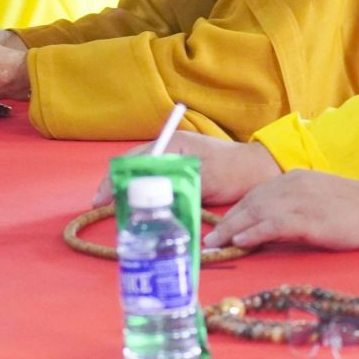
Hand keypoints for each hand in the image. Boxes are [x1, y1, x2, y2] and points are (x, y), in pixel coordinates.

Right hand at [91, 131, 280, 206]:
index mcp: (172, 144)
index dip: (113, 179)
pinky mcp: (180, 177)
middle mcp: (169, 151)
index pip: (132, 159)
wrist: (257, 173)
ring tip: (121, 214)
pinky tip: (141, 213)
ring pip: (143, 180)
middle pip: (133, 169)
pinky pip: (156, 187)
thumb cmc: (233, 172)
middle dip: (118, 188)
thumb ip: (172, 182)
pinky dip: (146, 199)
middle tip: (108, 211)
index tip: (101, 200)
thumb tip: (143, 195)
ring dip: (131, 195)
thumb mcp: (201, 177)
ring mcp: (174, 164)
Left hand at [203, 169, 358, 251]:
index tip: (220, 226)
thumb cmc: (355, 208)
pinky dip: (253, 233)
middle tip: (209, 239)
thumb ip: (295, 204)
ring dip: (232, 229)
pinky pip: (272, 225)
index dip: (236, 211)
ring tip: (215, 244)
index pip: (257, 193)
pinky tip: (240, 242)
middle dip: (227, 221)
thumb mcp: (320, 198)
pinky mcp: (307, 218)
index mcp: (296, 177)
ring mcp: (300, 200)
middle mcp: (293, 184)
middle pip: (251, 202)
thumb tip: (270, 223)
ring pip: (256, 213)